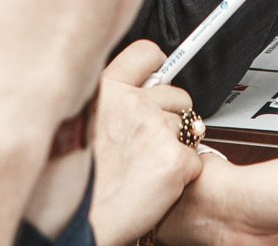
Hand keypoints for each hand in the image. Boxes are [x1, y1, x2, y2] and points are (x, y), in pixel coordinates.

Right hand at [88, 42, 203, 245]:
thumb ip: (110, 103)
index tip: (157, 77)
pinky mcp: (175, 159)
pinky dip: (184, 174)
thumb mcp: (82, 125)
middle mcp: (130, 102)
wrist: (83, 224)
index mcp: (104, 90)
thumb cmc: (81, 184)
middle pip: (177, 94)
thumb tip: (137, 91)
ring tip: (148, 167)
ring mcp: (155, 128)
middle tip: (147, 145)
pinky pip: (196, 159)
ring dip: (178, 145)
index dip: (156, 68)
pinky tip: (158, 184)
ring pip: (190, 127)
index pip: (145, 53)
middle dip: (172, 117)